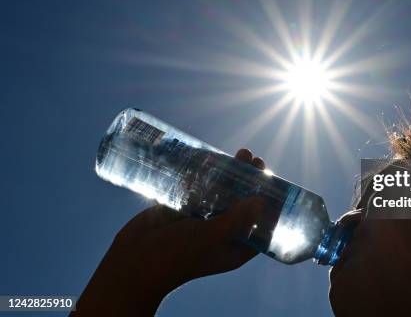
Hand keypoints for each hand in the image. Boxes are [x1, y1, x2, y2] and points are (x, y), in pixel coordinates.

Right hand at [73, 148, 266, 315]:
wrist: (132, 261)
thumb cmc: (175, 256)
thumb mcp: (211, 237)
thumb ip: (236, 219)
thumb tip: (262, 202)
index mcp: (235, 247)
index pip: (262, 224)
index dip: (270, 203)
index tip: (273, 181)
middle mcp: (222, 233)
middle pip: (244, 203)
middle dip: (251, 181)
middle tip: (255, 160)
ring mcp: (203, 220)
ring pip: (224, 192)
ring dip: (232, 173)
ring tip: (241, 153)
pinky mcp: (184, 209)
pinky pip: (202, 188)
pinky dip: (209, 174)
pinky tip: (214, 158)